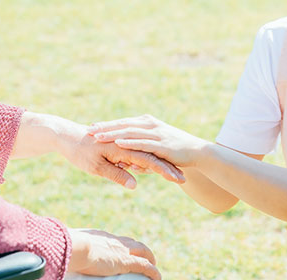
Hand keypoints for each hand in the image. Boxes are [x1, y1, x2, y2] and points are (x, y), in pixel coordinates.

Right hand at [18, 114, 183, 187]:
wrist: (65, 137)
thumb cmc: (82, 152)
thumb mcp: (102, 168)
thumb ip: (119, 172)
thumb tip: (135, 184)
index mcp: (126, 150)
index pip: (150, 159)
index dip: (165, 168)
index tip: (179, 177)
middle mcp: (126, 145)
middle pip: (152, 157)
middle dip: (169, 168)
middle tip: (184, 179)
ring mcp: (120, 145)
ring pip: (145, 157)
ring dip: (161, 167)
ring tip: (176, 176)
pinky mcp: (112, 148)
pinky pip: (130, 156)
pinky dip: (143, 163)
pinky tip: (153, 171)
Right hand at [69, 229, 160, 279]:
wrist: (78, 247)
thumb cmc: (70, 247)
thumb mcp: (72, 246)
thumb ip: (72, 248)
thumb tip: (62, 252)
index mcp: (102, 236)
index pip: (118, 240)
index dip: (124, 245)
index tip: (126, 250)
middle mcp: (115, 241)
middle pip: (133, 244)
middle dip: (141, 250)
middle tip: (146, 257)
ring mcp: (122, 251)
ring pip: (143, 252)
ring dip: (150, 258)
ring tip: (154, 266)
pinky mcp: (126, 262)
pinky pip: (145, 266)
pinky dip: (152, 271)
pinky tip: (157, 277)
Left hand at [88, 115, 209, 167]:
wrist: (197, 151)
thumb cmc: (175, 151)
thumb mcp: (155, 149)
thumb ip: (141, 153)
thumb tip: (129, 163)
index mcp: (147, 123)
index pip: (123, 123)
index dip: (107, 125)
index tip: (91, 127)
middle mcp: (150, 125)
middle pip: (123, 125)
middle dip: (105, 127)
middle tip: (88, 130)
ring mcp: (156, 133)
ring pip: (130, 132)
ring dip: (113, 134)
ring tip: (98, 136)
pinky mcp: (161, 144)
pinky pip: (142, 142)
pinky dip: (129, 142)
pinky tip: (118, 143)